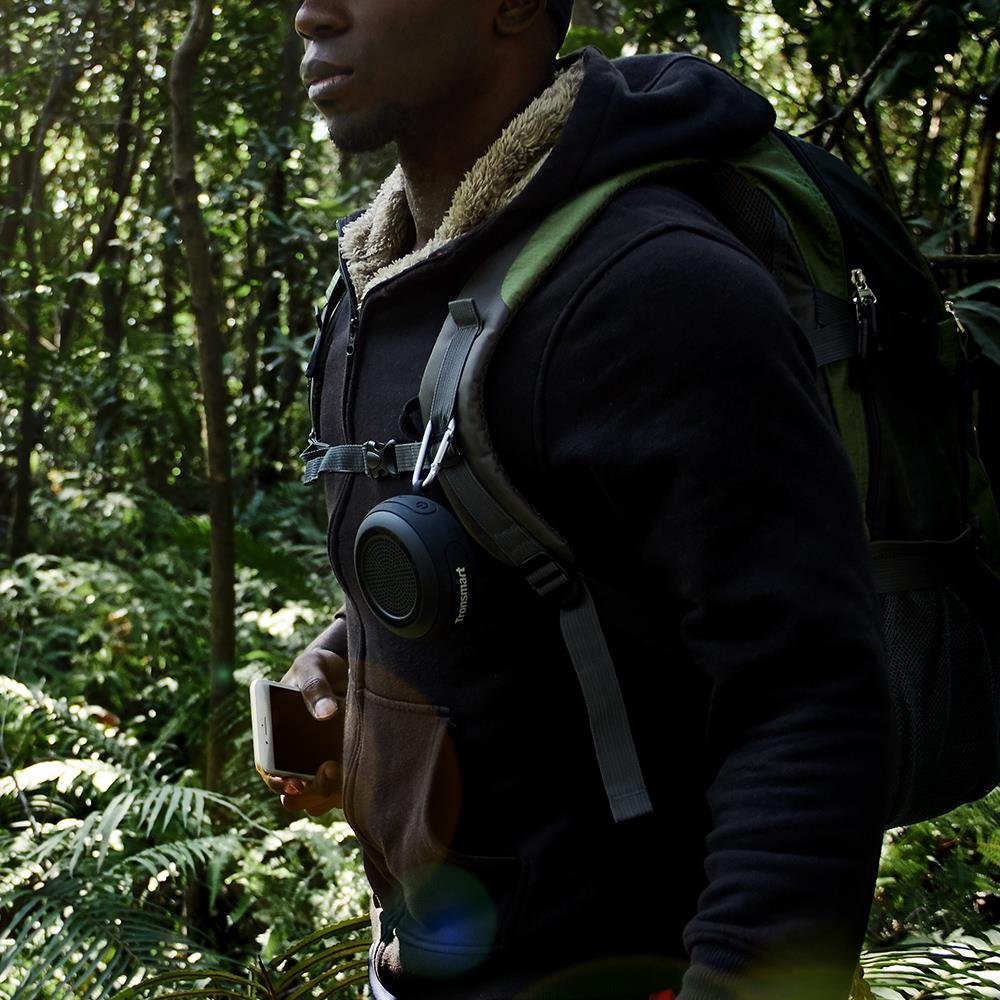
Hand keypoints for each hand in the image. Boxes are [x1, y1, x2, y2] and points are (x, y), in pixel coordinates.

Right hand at [260, 644, 347, 815]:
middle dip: (308, 791)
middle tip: (327, 771)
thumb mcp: (312, 668)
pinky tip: (360, 773)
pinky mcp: (342, 764)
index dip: (277, 781)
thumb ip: (315, 687)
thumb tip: (326, 713)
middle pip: (294, 791)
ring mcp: (318, 763)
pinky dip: (348, 787)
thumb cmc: (319, 667)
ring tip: (342, 770)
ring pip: (318, 796)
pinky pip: (342, 788)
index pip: (268, 769)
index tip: (293, 781)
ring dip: (328, 793)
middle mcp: (293, 755)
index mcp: (274, 735)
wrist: (345, 668)